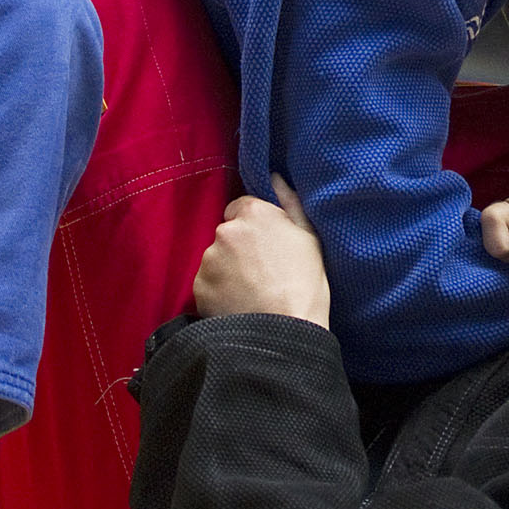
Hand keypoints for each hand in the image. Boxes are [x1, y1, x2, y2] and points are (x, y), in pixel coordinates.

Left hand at [193, 175, 330, 326]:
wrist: (287, 331)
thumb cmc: (306, 285)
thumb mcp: (309, 238)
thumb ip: (290, 202)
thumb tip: (275, 177)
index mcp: (253, 213)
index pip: (241, 208)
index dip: (254, 228)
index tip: (265, 247)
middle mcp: (226, 231)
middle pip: (227, 234)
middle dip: (239, 248)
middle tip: (261, 273)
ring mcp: (210, 259)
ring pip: (215, 259)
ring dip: (227, 270)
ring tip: (251, 292)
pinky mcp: (199, 286)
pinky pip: (207, 284)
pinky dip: (218, 292)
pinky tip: (239, 303)